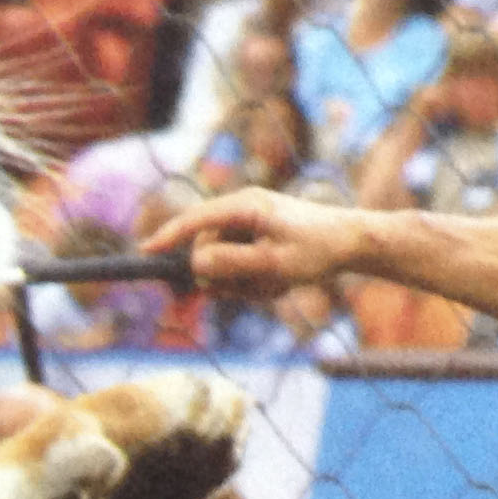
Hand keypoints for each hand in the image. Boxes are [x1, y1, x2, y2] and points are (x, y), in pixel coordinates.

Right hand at [148, 186, 363, 298]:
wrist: (352, 243)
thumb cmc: (316, 249)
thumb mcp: (274, 263)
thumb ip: (231, 264)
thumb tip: (195, 264)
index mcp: (244, 206)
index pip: (195, 220)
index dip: (168, 237)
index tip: (145, 253)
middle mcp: (242, 210)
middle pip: (208, 249)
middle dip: (222, 276)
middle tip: (245, 292)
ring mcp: (249, 225)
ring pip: (224, 262)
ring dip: (244, 282)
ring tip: (276, 285)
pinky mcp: (257, 238)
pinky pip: (241, 266)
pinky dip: (255, 281)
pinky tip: (279, 284)